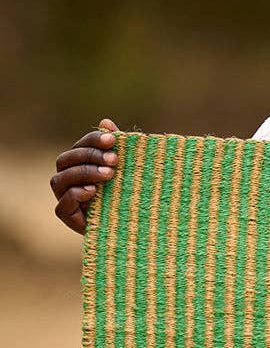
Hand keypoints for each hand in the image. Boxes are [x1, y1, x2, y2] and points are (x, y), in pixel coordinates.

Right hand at [51, 118, 118, 233]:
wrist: (131, 225)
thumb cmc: (126, 194)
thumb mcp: (125, 170)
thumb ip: (115, 148)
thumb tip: (106, 121)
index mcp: (79, 163)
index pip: (80, 145)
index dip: (94, 140)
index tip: (113, 140)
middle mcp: (67, 178)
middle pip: (66, 159)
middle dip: (90, 156)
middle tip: (115, 161)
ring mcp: (64, 197)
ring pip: (60, 179)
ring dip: (84, 173)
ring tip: (108, 175)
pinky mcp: (67, 216)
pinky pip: (62, 204)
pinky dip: (75, 195)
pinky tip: (93, 191)